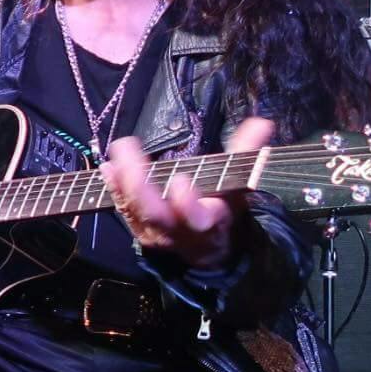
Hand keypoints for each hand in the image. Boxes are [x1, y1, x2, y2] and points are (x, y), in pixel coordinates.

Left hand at [101, 116, 271, 269]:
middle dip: (140, 186)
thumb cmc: (222, 209)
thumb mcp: (238, 187)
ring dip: (122, 183)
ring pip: (136, 211)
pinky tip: (107, 167)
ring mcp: (156, 232)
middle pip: (157, 214)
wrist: (207, 248)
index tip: (181, 181)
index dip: (188, 203)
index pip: (198, 217)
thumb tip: (263, 123)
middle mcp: (180, 230)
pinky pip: (124, 209)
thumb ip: (246, 156)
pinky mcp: (139, 229)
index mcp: (210, 220)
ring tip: (115, 157)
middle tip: (128, 156)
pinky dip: (115, 188)